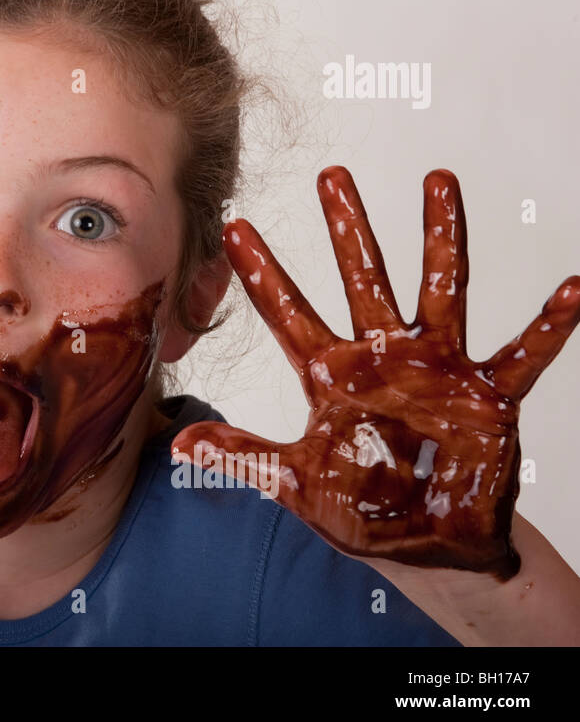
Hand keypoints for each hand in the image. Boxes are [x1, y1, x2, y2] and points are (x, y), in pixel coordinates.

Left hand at [171, 165, 579, 579]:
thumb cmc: (363, 508)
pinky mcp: (487, 395)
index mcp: (331, 375)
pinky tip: (572, 289)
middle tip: (331, 174)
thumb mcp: (295, 482)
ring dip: (440, 236)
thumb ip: (245, 455)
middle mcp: (382, 358)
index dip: (261, 272)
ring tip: (439, 181)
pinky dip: (550, 326)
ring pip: (438, 289)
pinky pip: (523, 354)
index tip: (233, 225)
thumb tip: (181, 444)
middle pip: (361, 278)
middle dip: (346, 227)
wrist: (425, 547)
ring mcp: (437, 369)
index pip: (287, 313)